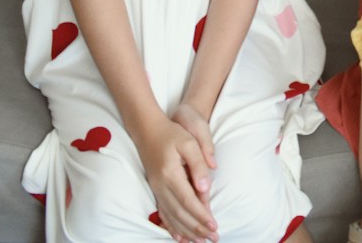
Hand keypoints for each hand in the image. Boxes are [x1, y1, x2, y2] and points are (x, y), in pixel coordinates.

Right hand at [138, 114, 217, 242]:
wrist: (148, 129)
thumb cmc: (172, 133)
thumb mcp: (189, 141)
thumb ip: (198, 164)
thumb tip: (205, 188)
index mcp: (170, 173)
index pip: (188, 200)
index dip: (201, 215)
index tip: (214, 226)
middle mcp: (161, 185)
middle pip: (180, 213)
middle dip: (197, 228)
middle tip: (213, 238)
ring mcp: (157, 189)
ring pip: (171, 216)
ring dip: (186, 231)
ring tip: (200, 241)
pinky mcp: (156, 190)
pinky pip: (163, 213)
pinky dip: (172, 227)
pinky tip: (180, 237)